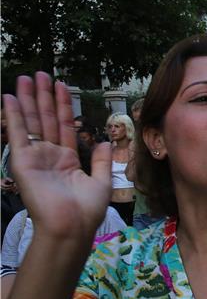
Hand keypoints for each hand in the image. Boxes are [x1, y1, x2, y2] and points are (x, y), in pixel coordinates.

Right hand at [2, 73, 110, 240]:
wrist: (72, 225)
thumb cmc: (87, 210)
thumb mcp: (101, 181)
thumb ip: (100, 160)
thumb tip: (103, 141)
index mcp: (68, 159)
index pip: (65, 125)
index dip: (64, 105)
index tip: (62, 85)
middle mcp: (50, 155)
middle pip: (47, 119)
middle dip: (44, 96)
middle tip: (41, 73)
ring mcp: (35, 157)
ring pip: (33, 122)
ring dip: (29, 99)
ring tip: (27, 77)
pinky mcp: (23, 161)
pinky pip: (18, 134)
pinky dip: (15, 115)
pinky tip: (12, 97)